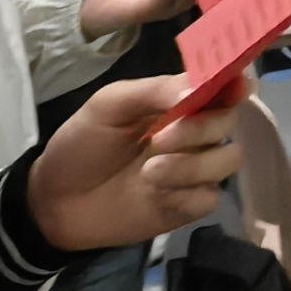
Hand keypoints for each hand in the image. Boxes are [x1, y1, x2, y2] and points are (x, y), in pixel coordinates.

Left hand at [28, 73, 246, 253]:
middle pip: (228, 122)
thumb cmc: (80, 145)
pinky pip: (211, 198)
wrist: (54, 202)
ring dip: (192, 165)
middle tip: (159, 140)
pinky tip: (158, 196)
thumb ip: (153, 91)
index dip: (234, 85)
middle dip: (200, 129)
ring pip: (227, 160)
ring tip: (149, 173)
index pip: (220, 87)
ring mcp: (192, 171)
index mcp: (176, 103)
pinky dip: (188, 194)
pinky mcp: (187, 206)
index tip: (236, 88)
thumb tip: (197, 89)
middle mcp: (192, 134)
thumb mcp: (108, 105)